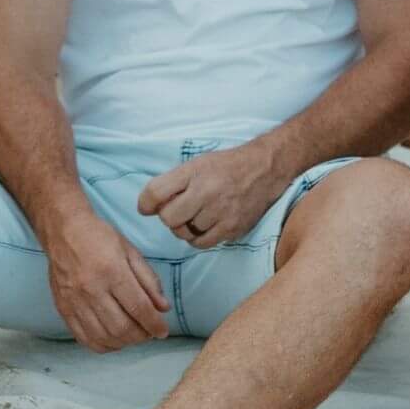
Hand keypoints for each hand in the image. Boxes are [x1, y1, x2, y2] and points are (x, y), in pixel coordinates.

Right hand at [46, 216, 169, 351]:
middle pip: (121, 327)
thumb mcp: (130, 251)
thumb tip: (163, 308)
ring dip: (124, 343)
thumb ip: (149, 280)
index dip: (154, 324)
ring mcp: (75, 301)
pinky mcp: (63, 309)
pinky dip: (102, 345)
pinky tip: (113, 340)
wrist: (63, 231)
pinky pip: (84, 338)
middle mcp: (92, 289)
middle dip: (141, 336)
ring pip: (104, 337)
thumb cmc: (100, 237)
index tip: (163, 331)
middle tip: (149, 333)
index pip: (139, 307)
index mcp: (112, 271)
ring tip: (134, 336)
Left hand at [136, 141, 281, 249]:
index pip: (156, 192)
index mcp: (194, 172)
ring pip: (184, 233)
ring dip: (184, 227)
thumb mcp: (196, 164)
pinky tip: (204, 226)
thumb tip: (146, 207)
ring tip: (195, 216)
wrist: (264, 170)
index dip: (145, 203)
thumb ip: (171, 183)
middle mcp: (207, 192)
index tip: (147, 207)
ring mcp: (221, 212)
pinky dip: (198, 238)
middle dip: (168, 216)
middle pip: (168, 218)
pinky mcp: (232, 228)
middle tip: (178, 210)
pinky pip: (202, 243)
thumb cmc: (225, 166)